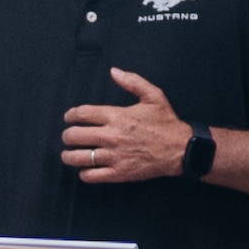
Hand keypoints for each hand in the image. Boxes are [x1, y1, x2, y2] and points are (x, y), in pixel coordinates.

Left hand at [59, 69, 196, 183]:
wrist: (181, 149)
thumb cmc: (166, 123)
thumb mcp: (153, 96)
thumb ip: (132, 82)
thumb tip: (114, 72)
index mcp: (117, 116)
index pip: (82, 114)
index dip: (70, 115)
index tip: (69, 118)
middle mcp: (112, 136)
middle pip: (74, 136)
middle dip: (67, 136)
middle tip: (68, 137)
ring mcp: (114, 156)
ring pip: (78, 158)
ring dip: (68, 156)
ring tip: (69, 154)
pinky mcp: (118, 173)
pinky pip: (91, 176)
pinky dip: (84, 173)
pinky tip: (86, 169)